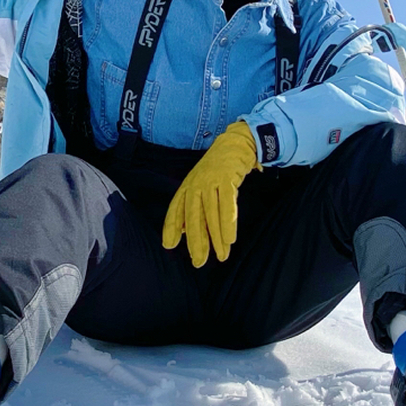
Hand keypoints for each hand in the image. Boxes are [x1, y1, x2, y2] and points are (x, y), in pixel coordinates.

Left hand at [162, 122, 259, 267]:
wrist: (235, 143)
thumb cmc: (218, 169)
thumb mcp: (201, 185)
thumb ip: (192, 207)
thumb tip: (183, 231)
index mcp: (188, 186)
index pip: (176, 208)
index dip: (172, 227)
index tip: (169, 245)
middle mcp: (196, 184)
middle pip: (194, 216)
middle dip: (196, 240)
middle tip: (199, 261)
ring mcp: (211, 180)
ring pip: (212, 214)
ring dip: (217, 237)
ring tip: (221, 256)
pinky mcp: (228, 179)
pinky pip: (228, 204)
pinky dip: (229, 222)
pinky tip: (230, 239)